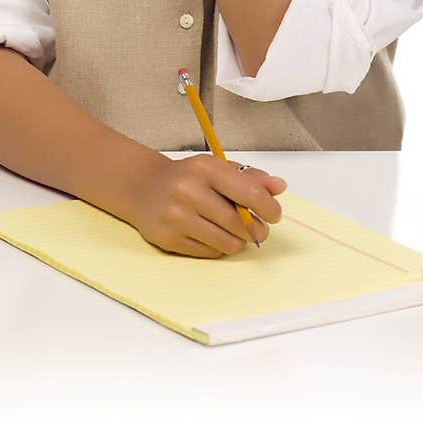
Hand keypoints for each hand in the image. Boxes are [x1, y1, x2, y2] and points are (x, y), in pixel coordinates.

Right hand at [124, 152, 286, 257]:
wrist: (142, 187)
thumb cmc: (187, 177)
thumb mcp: (216, 168)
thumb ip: (249, 177)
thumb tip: (279, 186)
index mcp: (204, 168)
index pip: (249, 192)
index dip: (268, 208)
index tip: (273, 215)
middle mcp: (188, 191)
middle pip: (239, 223)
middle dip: (256, 229)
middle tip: (258, 228)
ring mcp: (176, 216)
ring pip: (227, 243)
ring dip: (238, 240)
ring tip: (234, 232)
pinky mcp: (168, 238)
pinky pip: (210, 253)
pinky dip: (219, 247)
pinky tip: (213, 235)